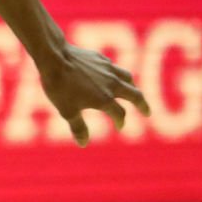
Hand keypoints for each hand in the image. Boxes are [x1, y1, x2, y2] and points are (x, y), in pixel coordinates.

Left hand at [36, 45, 151, 146]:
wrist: (54, 57)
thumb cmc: (60, 86)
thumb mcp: (67, 111)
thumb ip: (78, 127)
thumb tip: (83, 143)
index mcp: (105, 99)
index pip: (120, 114)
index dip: (120, 122)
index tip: (119, 126)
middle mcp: (112, 84)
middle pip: (135, 95)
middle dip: (142, 105)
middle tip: (146, 112)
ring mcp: (108, 69)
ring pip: (128, 78)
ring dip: (133, 87)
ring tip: (133, 92)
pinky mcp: (100, 58)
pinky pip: (114, 68)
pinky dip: (118, 74)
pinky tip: (112, 75)